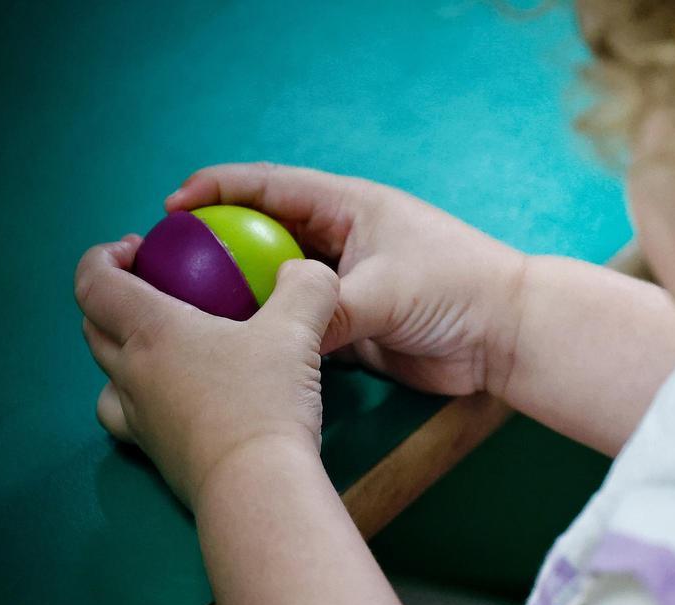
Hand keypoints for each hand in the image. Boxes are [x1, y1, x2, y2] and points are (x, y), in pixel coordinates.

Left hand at [76, 236, 339, 506]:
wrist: (257, 486)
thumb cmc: (267, 400)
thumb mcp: (299, 330)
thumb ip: (306, 288)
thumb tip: (306, 270)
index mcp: (152, 331)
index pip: (95, 283)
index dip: (102, 257)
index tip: (135, 248)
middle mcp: (132, 372)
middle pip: (93, 326)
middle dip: (111, 297)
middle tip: (154, 286)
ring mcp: (139, 417)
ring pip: (106, 375)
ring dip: (120, 350)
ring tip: (159, 345)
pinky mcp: (155, 452)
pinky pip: (128, 415)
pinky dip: (139, 397)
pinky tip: (175, 398)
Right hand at [169, 163, 527, 394]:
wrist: (507, 337)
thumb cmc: (458, 290)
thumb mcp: (385, 293)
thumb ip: (327, 314)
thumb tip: (277, 341)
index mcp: (349, 207)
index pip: (270, 187)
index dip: (217, 188)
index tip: (169, 206)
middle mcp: (342, 241)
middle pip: (264, 234)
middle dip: (216, 244)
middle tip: (166, 266)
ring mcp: (346, 285)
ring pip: (277, 285)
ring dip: (239, 294)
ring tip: (186, 311)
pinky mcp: (353, 327)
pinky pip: (298, 325)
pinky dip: (269, 333)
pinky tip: (234, 348)